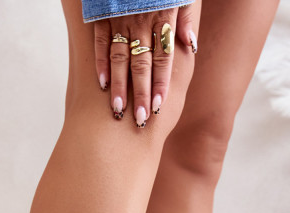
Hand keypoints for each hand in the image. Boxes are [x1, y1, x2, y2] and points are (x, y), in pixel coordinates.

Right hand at [94, 6, 196, 126]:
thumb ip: (186, 16)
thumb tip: (190, 45)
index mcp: (160, 18)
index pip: (162, 58)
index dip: (160, 83)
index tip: (158, 107)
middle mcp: (140, 22)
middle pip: (141, 64)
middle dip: (140, 94)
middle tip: (139, 121)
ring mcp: (119, 19)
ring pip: (119, 58)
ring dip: (119, 86)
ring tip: (118, 112)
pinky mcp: (102, 14)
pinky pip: (100, 41)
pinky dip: (100, 63)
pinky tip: (102, 86)